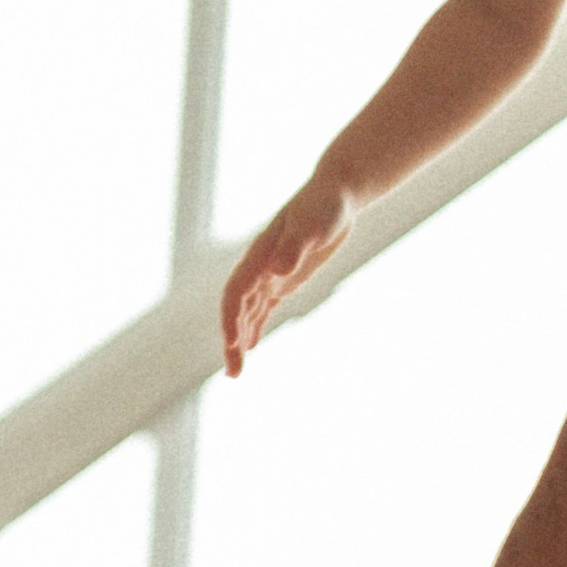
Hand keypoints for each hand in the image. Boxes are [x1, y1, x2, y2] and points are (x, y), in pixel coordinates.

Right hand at [222, 170, 354, 374]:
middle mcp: (259, 266)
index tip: (233, 344)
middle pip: (236, 308)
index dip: (231, 318)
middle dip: (231, 340)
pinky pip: (262, 308)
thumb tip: (278, 272)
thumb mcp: (313, 225)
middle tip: (234, 374)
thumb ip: (294, 247)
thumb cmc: (326, 205)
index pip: (236, 291)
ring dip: (239, 340)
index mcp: (260, 255)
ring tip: (236, 373)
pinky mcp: (283, 278)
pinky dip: (254, 327)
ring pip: (247, 312)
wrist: (335, 193)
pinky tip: (250, 346)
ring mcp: (269, 273)